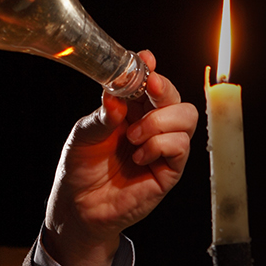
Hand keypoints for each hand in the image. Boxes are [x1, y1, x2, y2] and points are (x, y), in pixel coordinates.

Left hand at [42, 51, 198, 265]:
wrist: (78, 205)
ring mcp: (163, 147)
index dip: (150, 69)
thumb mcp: (84, 134)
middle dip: (165, 88)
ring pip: (187, 117)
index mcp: (132, 110)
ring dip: (159, 121)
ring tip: (133, 137)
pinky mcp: (169, 170)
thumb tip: (115, 94)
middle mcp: (152, 125)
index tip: (146, 60)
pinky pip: (181, 146)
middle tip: (149, 88)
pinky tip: (139, 156)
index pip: (150, 83)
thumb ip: (104, 115)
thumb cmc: (80, 167)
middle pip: (176, 96)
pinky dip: (160, 145)